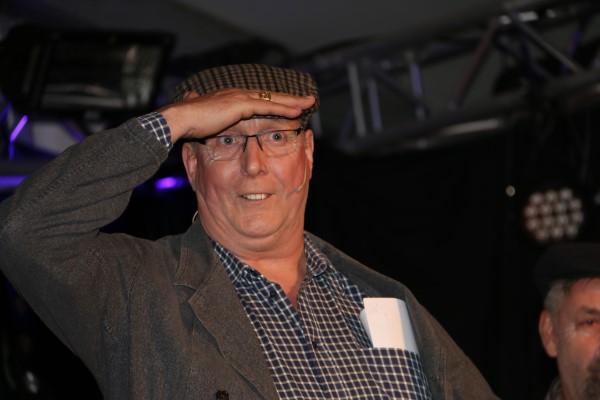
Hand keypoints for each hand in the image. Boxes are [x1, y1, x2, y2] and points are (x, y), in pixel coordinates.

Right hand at [158, 89, 315, 142]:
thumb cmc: (189, 123)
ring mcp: (240, 98)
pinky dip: (283, 108)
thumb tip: (199, 111)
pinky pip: (268, 106)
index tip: (290, 104)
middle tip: (308, 99)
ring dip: (292, 102)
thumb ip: (208, 118)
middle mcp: (238, 95)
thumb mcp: (204, 121)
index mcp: (232, 99)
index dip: (276, 102)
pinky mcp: (241, 105)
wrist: (179, 119)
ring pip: (273, 99)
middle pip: (271, 96)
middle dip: (291, 98)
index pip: (260, 100)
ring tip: (309, 103)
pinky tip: (296, 111)